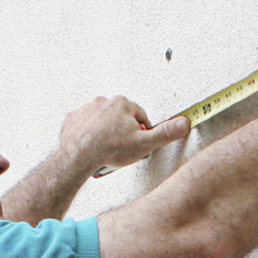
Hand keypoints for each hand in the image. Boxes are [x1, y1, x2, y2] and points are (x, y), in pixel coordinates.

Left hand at [60, 95, 189, 176]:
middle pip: (120, 117)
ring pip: (103, 120)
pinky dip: (89, 133)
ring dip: (106, 131)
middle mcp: (104, 102)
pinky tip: (92, 146)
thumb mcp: (144, 144)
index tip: (138, 142)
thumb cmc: (109, 149)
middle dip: (123, 131)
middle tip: (122, 149)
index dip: (141, 131)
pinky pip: (85, 124)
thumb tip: (183, 123)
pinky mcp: (74, 118)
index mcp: (123, 104)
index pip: (140, 116)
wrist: (78, 156)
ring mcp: (87, 109)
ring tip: (106, 149)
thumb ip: (165, 133)